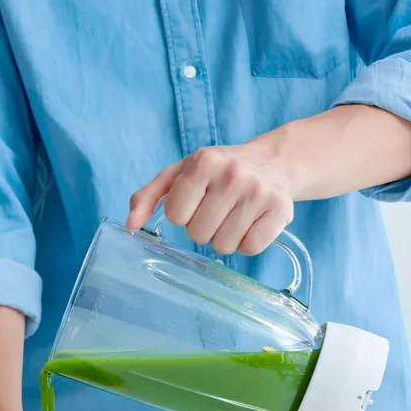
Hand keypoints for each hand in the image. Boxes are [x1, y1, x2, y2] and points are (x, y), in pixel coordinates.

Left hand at [126, 144, 295, 255]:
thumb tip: (130, 225)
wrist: (273, 162)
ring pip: (223, 246)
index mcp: (205, 162)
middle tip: (215, 210)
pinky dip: (246, 242)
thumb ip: (147, 196)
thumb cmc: (216, 171)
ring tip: (232, 216)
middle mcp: (234, 175)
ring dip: (222, 237)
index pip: (175, 214)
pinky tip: (250, 223)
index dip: (181, 213)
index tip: (194, 200)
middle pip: (198, 234)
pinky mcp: (281, 212)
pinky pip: (249, 248)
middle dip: (201, 227)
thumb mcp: (179, 174)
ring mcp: (260, 194)